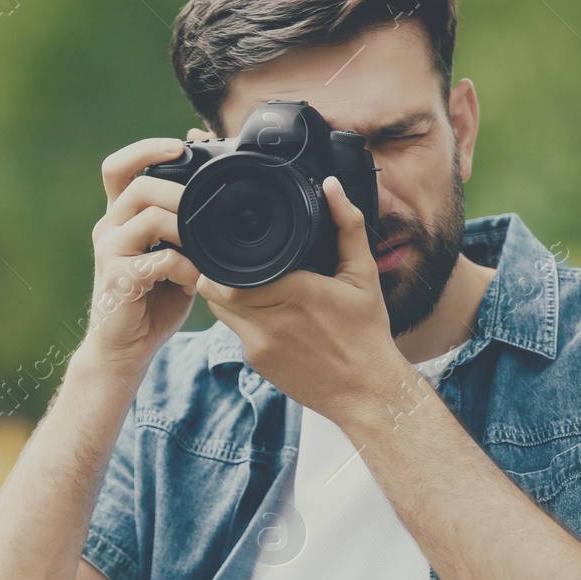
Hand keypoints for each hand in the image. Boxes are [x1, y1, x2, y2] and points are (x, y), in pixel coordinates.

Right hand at [78, 136, 204, 380]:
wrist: (123, 349)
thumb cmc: (150, 303)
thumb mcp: (172, 258)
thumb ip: (184, 231)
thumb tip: (218, 203)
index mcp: (120, 218)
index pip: (118, 167)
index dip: (146, 149)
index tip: (179, 146)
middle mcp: (109, 229)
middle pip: (138, 186)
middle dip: (178, 191)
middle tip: (203, 206)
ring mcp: (110, 253)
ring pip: (147, 216)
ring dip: (184, 226)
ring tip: (201, 245)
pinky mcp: (117, 279)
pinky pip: (157, 260)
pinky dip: (184, 266)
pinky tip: (194, 279)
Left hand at [195, 172, 405, 417]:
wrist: (367, 391)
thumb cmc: (366, 333)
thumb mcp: (363, 274)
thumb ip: (347, 226)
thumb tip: (333, 187)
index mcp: (293, 293)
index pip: (227, 272)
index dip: (221, 257)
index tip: (234, 244)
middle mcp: (268, 322)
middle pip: (213, 289)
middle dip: (219, 272)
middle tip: (237, 260)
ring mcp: (258, 347)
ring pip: (219, 311)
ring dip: (227, 295)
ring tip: (251, 283)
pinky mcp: (256, 365)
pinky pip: (235, 333)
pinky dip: (242, 319)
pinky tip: (266, 312)